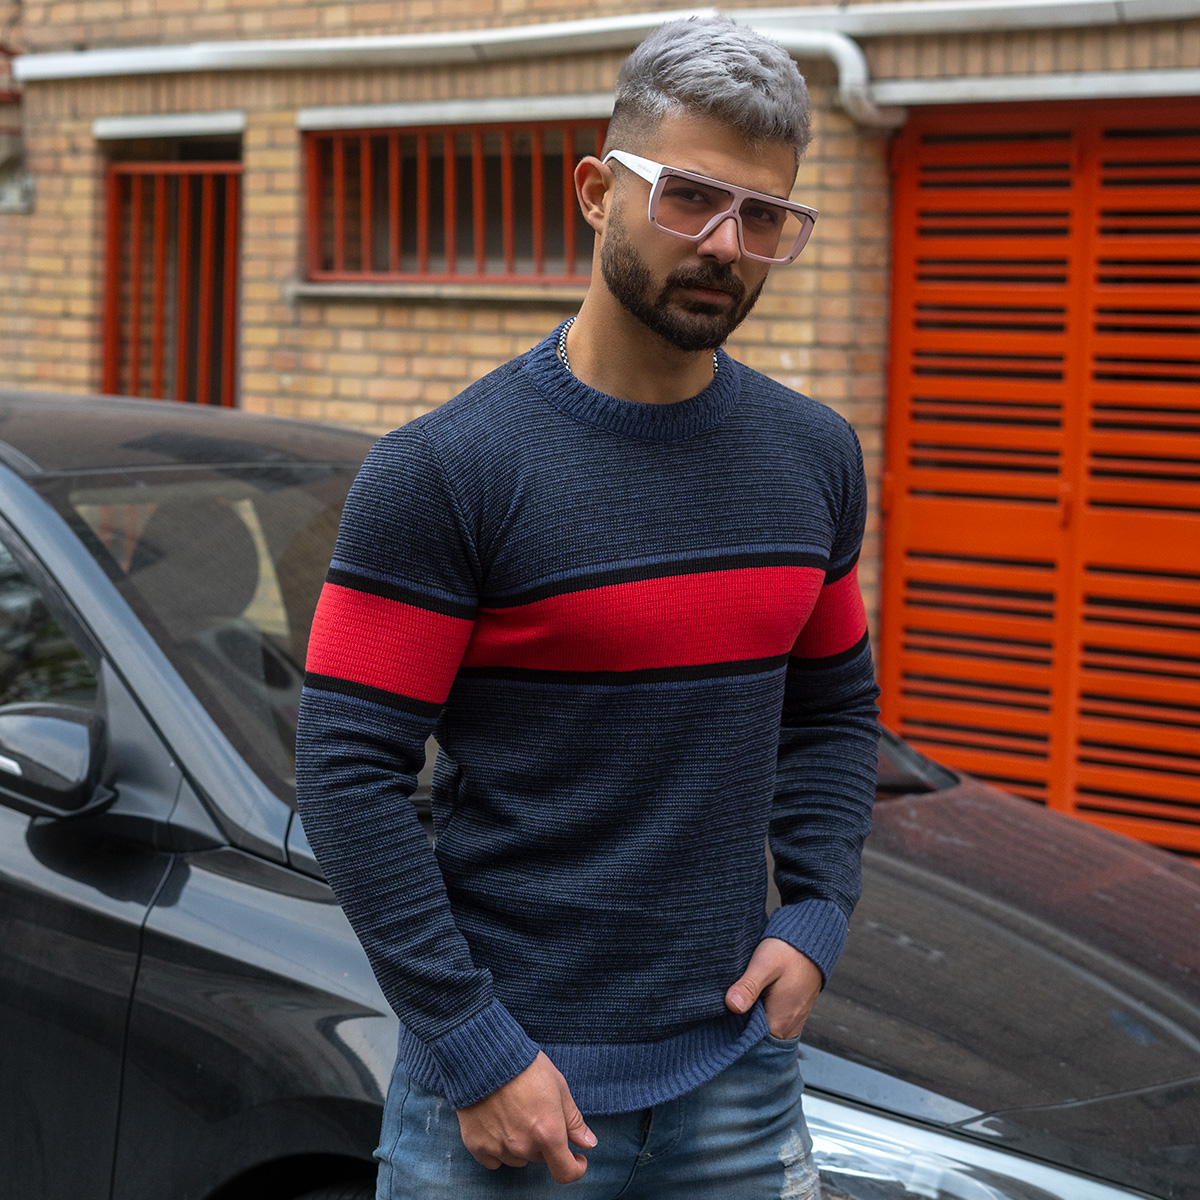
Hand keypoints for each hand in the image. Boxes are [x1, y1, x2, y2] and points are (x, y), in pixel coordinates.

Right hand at [456, 1051, 596, 1182]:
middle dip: (544, 1141)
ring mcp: (498, 1147)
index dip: (575, 1167)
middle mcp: (523, 1146)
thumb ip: (573, 1120)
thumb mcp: (558, 1087)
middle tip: (536, 1112)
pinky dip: (497, 1147)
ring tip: (514, 1113)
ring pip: (518, 1158)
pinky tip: (496, 1123)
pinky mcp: (477, 1145)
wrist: (485, 1056)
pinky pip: (493, 1159)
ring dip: (521, 1144)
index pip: (565, 1172)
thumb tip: (589, 1144)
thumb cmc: (525, 1067)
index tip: (577, 1159)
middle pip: (541, 1157)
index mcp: (547, 1133)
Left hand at [724, 937, 822, 1039]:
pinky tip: (746, 999)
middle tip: (721, 1008)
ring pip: (761, 1029)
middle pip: (754, 1038)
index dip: (731, 1033)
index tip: (717, 1019)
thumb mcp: (765, 966)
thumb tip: (732, 1005)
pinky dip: (756, 1013)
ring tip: (734, 1001)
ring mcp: (789, 1022)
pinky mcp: (788, 1012)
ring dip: (747, 1018)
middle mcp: (787, 1029)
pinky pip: (768, 1020)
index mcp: (779, 1024)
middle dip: (737, 1026)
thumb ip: (749, 987)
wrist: (810, 942)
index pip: (749, 1044)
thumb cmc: (788, 953)